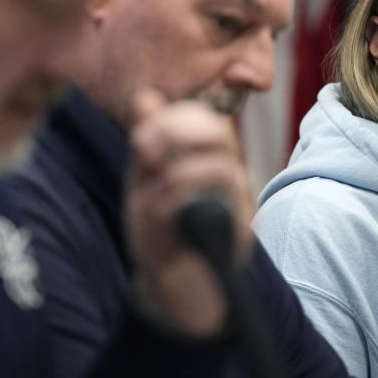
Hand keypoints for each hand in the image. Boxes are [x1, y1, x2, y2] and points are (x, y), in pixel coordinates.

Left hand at [125, 88, 254, 335]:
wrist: (171, 281)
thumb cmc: (161, 229)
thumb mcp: (145, 180)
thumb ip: (149, 141)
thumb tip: (145, 96)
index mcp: (205, 156)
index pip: (203, 117)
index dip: (173, 117)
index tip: (139, 136)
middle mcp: (227, 172)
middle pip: (220, 131)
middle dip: (179, 132)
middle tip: (145, 150)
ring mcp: (236, 200)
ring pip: (221, 167)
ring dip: (177, 173)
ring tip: (151, 191)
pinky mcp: (238, 229)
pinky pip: (218, 205)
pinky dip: (181, 202)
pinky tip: (159, 212)